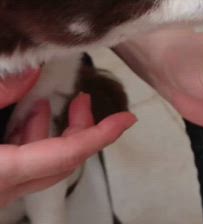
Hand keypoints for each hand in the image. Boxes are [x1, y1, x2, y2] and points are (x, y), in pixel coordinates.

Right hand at [0, 70, 136, 206]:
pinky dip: (30, 141)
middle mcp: (5, 190)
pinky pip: (22, 168)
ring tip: (48, 102)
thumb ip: (0, 93)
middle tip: (82, 99)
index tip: (128, 118)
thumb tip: (32, 72)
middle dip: (80, 127)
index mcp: (5, 173)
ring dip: (51, 131)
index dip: (103, 134)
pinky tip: (24, 120)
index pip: (69, 153)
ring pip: (41, 164)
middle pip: (62, 159)